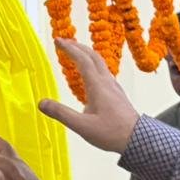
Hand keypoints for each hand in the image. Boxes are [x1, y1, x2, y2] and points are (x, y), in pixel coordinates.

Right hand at [40, 38, 139, 152]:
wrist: (137, 138)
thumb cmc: (111, 133)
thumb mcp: (82, 126)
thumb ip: (61, 114)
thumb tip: (42, 103)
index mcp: (98, 86)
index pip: (82, 60)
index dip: (69, 48)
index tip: (58, 40)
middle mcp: (107, 82)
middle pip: (93, 56)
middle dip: (78, 46)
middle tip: (64, 42)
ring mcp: (114, 86)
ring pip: (100, 62)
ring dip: (86, 54)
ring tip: (75, 53)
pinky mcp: (117, 93)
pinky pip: (104, 71)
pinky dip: (93, 65)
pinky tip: (90, 74)